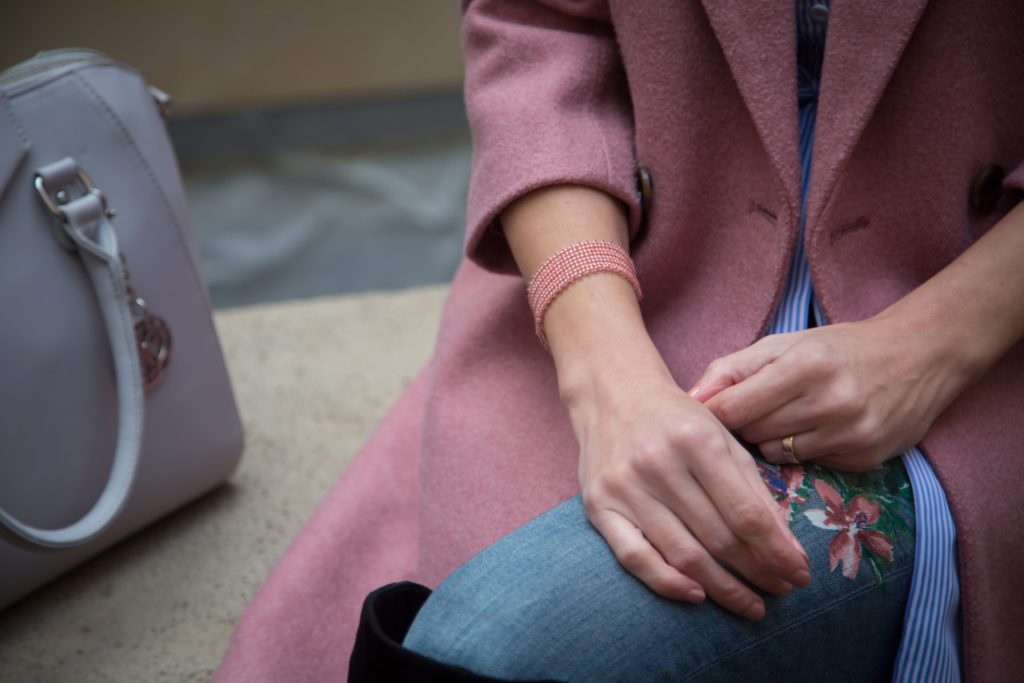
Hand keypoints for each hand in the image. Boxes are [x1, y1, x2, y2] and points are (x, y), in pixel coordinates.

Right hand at [562, 339, 810, 620]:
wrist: (612, 394)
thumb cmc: (676, 419)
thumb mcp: (722, 439)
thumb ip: (754, 491)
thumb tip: (788, 551)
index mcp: (697, 441)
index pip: (746, 513)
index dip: (777, 552)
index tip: (799, 575)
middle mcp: (658, 463)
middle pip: (718, 537)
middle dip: (757, 572)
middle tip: (780, 591)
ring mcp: (625, 487)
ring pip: (682, 554)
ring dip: (723, 588)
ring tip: (751, 603)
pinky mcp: (599, 505)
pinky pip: (634, 557)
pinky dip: (667, 583)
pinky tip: (697, 595)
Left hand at [690, 314, 972, 470]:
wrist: (919, 356)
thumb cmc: (838, 348)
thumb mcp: (782, 344)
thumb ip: (731, 369)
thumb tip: (689, 400)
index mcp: (805, 365)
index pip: (732, 409)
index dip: (715, 413)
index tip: (708, 411)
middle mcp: (830, 402)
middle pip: (752, 434)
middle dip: (744, 425)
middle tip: (752, 410)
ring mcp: (851, 434)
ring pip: (776, 455)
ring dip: (770, 440)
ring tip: (785, 416)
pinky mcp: (865, 458)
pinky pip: (807, 465)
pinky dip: (801, 451)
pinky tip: (817, 430)